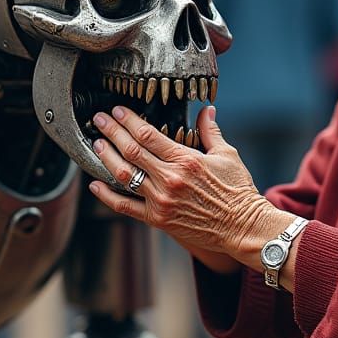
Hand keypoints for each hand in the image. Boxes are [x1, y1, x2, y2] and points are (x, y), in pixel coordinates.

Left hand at [88, 106, 287, 269]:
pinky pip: (125, 206)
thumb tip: (207, 111)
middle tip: (99, 120)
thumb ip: (211, 132)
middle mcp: (169, 178)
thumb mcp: (227, 155)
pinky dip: (107, 195)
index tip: (117, 111)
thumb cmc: (237, 190)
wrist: (242, 227)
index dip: (129, 120)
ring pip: (124, 175)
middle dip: (111, 132)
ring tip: (97, 144)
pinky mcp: (157, 219)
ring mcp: (161, 200)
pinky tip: (94, 184)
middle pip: (131, 150)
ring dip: (107, 157)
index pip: (148, 134)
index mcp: (185, 159)